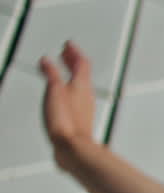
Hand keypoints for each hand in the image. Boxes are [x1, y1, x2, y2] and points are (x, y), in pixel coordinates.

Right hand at [38, 40, 96, 164]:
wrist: (73, 147)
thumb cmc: (66, 120)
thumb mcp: (55, 90)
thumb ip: (51, 74)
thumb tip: (48, 61)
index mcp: (82, 85)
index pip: (82, 62)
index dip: (75, 52)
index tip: (69, 44)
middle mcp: (86, 95)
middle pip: (82, 73)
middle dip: (73, 61)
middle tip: (66, 53)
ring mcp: (84, 107)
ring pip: (79, 85)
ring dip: (70, 74)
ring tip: (62, 70)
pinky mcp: (79, 119)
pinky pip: (75, 97)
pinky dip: (68, 88)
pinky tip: (61, 94)